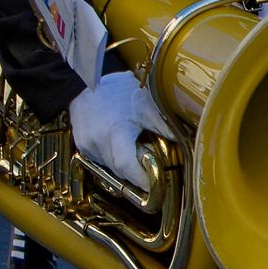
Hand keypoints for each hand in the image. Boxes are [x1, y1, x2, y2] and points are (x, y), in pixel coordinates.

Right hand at [69, 72, 173, 190]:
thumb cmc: (117, 90)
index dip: (142, 179)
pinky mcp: (81, 147)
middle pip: (120, 171)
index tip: (156, 186)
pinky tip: (121, 145)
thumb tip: (185, 141)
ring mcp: (87, 147)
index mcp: (115, 133)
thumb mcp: (144, 103)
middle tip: (152, 168)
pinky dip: (114, 158)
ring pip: (110, 168)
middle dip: (137, 174)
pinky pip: (101, 160)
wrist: (84, 82)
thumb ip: (163, 125)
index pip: (127, 166)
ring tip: (137, 152)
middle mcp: (97, 143)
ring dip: (125, 166)